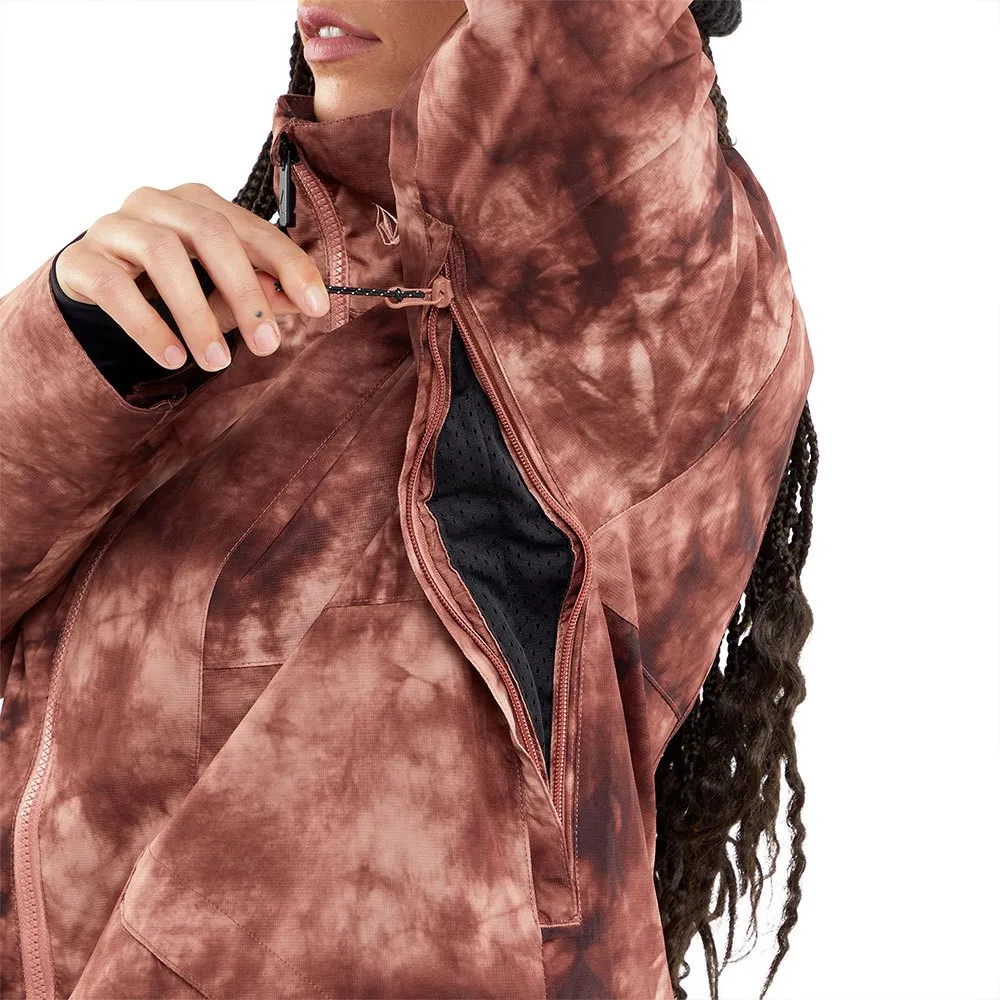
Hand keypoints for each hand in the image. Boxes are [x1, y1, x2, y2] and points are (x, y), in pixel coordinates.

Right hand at [54, 182, 331, 371]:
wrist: (92, 283)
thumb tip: (301, 302)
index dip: (290, 266)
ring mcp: (114, 226)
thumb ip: (258, 293)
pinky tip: (173, 358)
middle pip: (209, 232)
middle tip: (268, 345)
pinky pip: (116, 289)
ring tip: (217, 361)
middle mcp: (157, 203)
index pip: (254, 228)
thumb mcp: (218, 290)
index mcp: (199, 203)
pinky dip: (149, 326)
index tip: (318, 307)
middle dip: (245, 291)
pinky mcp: (81, 260)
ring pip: (162, 255)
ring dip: (197, 315)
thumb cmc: (169, 283)